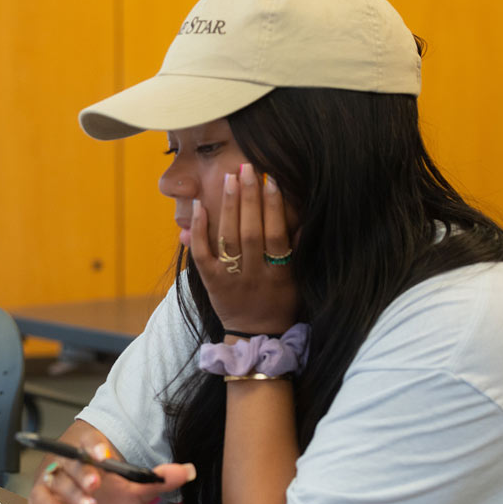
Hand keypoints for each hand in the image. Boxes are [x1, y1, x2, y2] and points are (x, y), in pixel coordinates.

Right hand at [28, 424, 194, 503]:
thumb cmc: (107, 503)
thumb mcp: (136, 491)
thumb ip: (158, 481)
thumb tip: (187, 470)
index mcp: (91, 455)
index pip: (90, 442)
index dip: (95, 446)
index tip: (105, 454)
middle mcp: (70, 464)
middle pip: (73, 462)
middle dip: (84, 472)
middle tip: (96, 482)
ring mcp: (55, 480)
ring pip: (60, 481)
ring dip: (74, 494)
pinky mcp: (42, 498)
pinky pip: (41, 498)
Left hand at [186, 163, 297, 334]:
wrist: (256, 335)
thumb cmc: (282, 303)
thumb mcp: (298, 280)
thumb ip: (298, 249)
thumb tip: (303, 214)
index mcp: (280, 274)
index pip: (277, 236)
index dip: (275, 208)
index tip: (273, 180)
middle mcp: (254, 276)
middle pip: (251, 233)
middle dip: (249, 198)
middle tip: (248, 168)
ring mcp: (230, 279)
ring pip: (228, 239)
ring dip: (228, 206)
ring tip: (230, 177)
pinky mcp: (211, 282)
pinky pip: (202, 255)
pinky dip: (199, 230)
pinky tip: (200, 206)